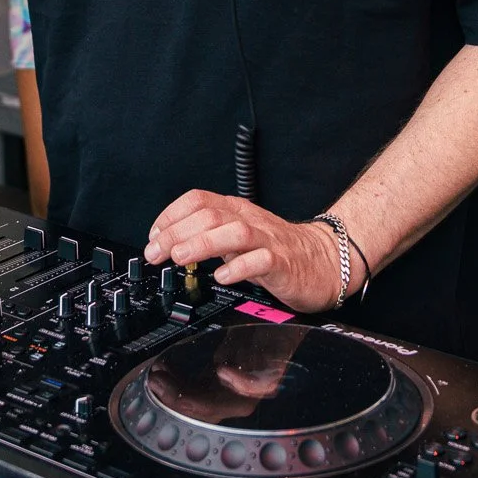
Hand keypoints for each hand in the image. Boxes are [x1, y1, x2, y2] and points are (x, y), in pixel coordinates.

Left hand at [144, 190, 346, 311]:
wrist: (324, 260)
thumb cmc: (278, 250)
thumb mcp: (238, 238)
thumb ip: (210, 237)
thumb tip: (171, 245)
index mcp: (235, 211)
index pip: (197, 200)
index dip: (170, 215)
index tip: (153, 236)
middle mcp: (249, 220)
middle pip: (209, 215)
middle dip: (176, 232)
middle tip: (156, 252)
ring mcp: (267, 240)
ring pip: (233, 232)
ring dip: (202, 243)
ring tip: (180, 258)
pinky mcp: (283, 262)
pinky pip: (261, 260)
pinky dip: (239, 268)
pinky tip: (222, 277)